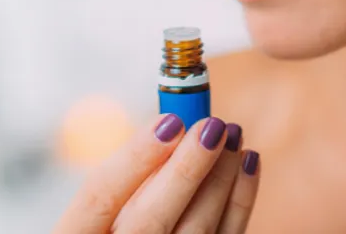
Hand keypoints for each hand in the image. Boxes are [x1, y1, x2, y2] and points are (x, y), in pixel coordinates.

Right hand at [53, 114, 260, 232]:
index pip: (99, 196)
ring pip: (196, 233)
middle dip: (186, 170)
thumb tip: (171, 127)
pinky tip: (247, 163)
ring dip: (220, 181)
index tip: (168, 122)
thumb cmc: (116, 224)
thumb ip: (125, 180)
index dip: (134, 158)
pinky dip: (239, 202)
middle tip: (211, 126)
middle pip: (150, 221)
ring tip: (232, 133)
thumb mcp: (98, 209)